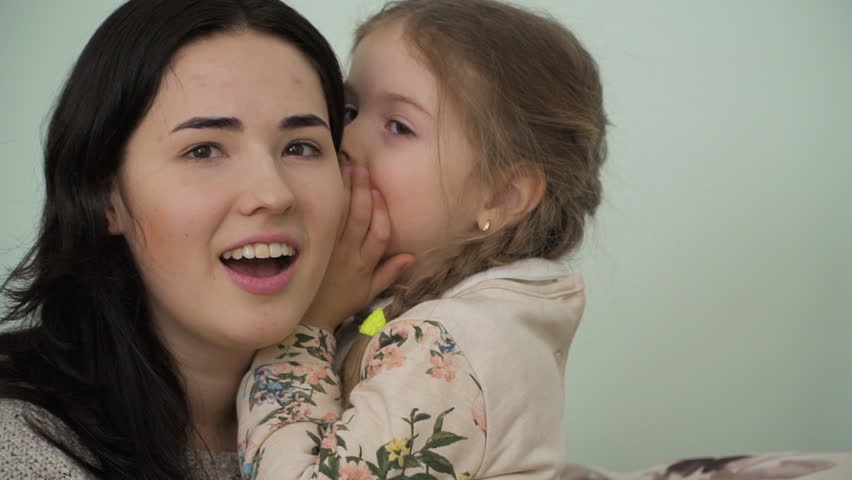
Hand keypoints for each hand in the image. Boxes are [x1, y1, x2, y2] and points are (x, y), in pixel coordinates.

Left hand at [301, 165, 414, 331]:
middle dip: (362, 192)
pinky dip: (327, 204)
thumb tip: (411, 256)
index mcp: (364, 265)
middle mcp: (349, 254)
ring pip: (341, 217)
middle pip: (359, 219)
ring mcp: (331, 250)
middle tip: (361, 168)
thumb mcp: (370, 292)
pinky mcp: (316, 248)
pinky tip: (328, 187)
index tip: (379, 193)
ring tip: (346, 169)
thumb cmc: (342, 302)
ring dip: (345, 192)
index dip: (381, 213)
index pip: (379, 235)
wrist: (310, 317)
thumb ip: (389, 273)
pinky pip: (324, 223)